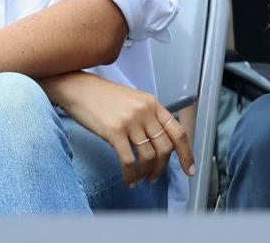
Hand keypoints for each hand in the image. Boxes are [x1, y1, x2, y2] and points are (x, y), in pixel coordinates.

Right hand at [46, 71, 194, 186]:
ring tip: (139, 180)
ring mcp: (131, 121)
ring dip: (145, 173)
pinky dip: (131, 175)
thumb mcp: (134, 102)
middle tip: (154, 178)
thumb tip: (160, 145)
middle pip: (165, 147)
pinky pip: (129, 160)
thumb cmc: (105, 98)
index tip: (189, 170)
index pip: (178, 131)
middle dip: (162, 168)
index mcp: (154, 104)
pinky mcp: (115, 131)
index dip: (186, 153)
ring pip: (148, 156)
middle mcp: (146, 111)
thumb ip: (149, 118)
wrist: (80, 89)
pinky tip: (128, 180)